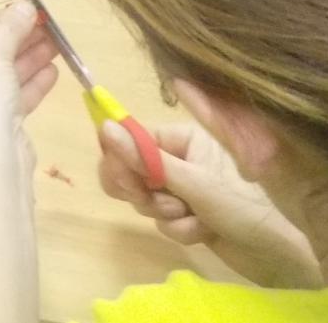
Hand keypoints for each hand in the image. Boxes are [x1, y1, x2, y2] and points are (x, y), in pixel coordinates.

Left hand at [0, 1, 59, 155]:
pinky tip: (54, 70)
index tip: (29, 9)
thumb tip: (25, 5)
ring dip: (31, 57)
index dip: (1, 19)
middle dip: (21, 38)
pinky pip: (15, 94)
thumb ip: (10, 28)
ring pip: (5, 73)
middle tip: (50, 26)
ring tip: (59, 44)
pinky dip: (33, 81)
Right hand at [99, 118, 323, 288]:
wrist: (278, 255)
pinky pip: (164, 220)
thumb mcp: (192, 181)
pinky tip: (203, 232)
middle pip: (135, 169)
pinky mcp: (189, 215)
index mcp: (185, 137)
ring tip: (191, 217)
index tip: (121, 181)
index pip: (136, 139)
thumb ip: (145, 159)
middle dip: (143, 191)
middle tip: (149, 201)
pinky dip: (180, 229)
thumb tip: (104, 127)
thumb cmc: (241, 205)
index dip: (122, 159)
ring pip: (148, 197)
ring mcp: (186, 189)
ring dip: (166, 213)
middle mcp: (183, 159)